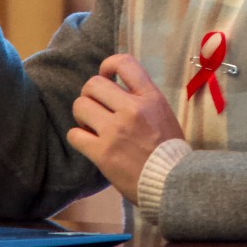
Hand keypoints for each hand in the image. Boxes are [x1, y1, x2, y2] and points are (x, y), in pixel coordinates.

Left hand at [67, 54, 184, 202]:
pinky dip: (78, 137)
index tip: (106, 75)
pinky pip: (74, 135)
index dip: (108, 65)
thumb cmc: (169, 150)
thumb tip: (116, 90)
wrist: (172, 183)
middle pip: (93, 84)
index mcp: (150, 97)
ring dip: (81, 115)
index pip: (124, 63)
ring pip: (80, 106)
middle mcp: (132, 109)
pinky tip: (88, 142)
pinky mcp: (102, 153)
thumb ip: (141, 99)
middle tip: (96, 108)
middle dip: (90, 94)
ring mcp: (115, 131)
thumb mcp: (163, 113)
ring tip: (91, 126)